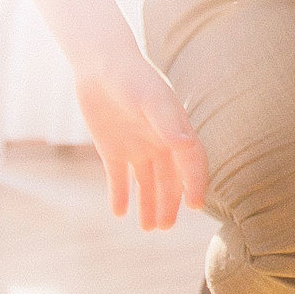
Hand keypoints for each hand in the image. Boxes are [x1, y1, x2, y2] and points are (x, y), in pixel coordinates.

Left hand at [72, 45, 209, 231]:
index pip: (191, 163)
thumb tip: (185, 145)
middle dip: (169, 204)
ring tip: (148, 228)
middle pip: (169, 180)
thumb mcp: (151, 99)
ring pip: (146, 183)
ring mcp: (136, 147)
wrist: (100, 64)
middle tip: (165, 228)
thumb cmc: (132, 77)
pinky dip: (119, 195)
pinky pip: (118, 178)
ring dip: (148, 204)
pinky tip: (119, 212)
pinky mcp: (112, 149)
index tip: (194, 206)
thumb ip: (167, 122)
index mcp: (174, 131)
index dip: (194, 184)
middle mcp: (159, 142)